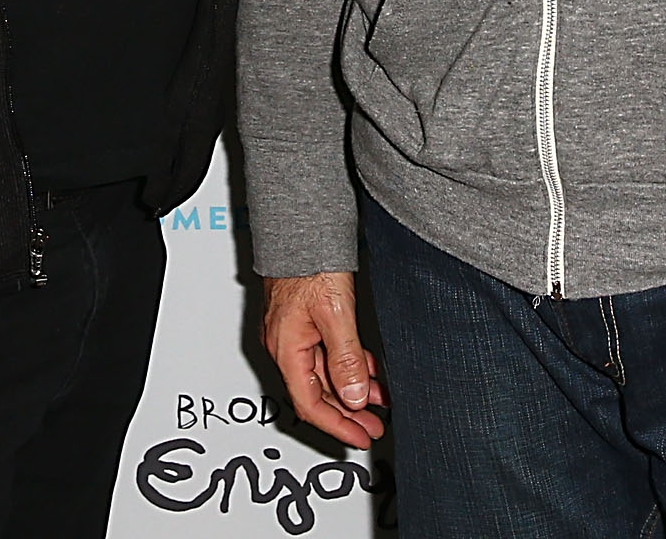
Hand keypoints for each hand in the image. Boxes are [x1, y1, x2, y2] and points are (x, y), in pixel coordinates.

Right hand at [261, 271, 383, 447]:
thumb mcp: (336, 314)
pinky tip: (369, 370)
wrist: (299, 229)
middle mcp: (285, 345)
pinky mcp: (304, 321)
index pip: (310, 404)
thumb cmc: (309, 263)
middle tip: (374, 427)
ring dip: (353, 390)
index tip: (361, 437)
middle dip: (348, 412)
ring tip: (380, 401)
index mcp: (286, 349)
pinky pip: (326, 354)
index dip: (338, 425)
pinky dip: (350, 366)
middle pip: (317, 393)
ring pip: (324, 374)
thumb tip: (355, 397)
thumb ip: (346, 358)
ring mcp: (294, 333)